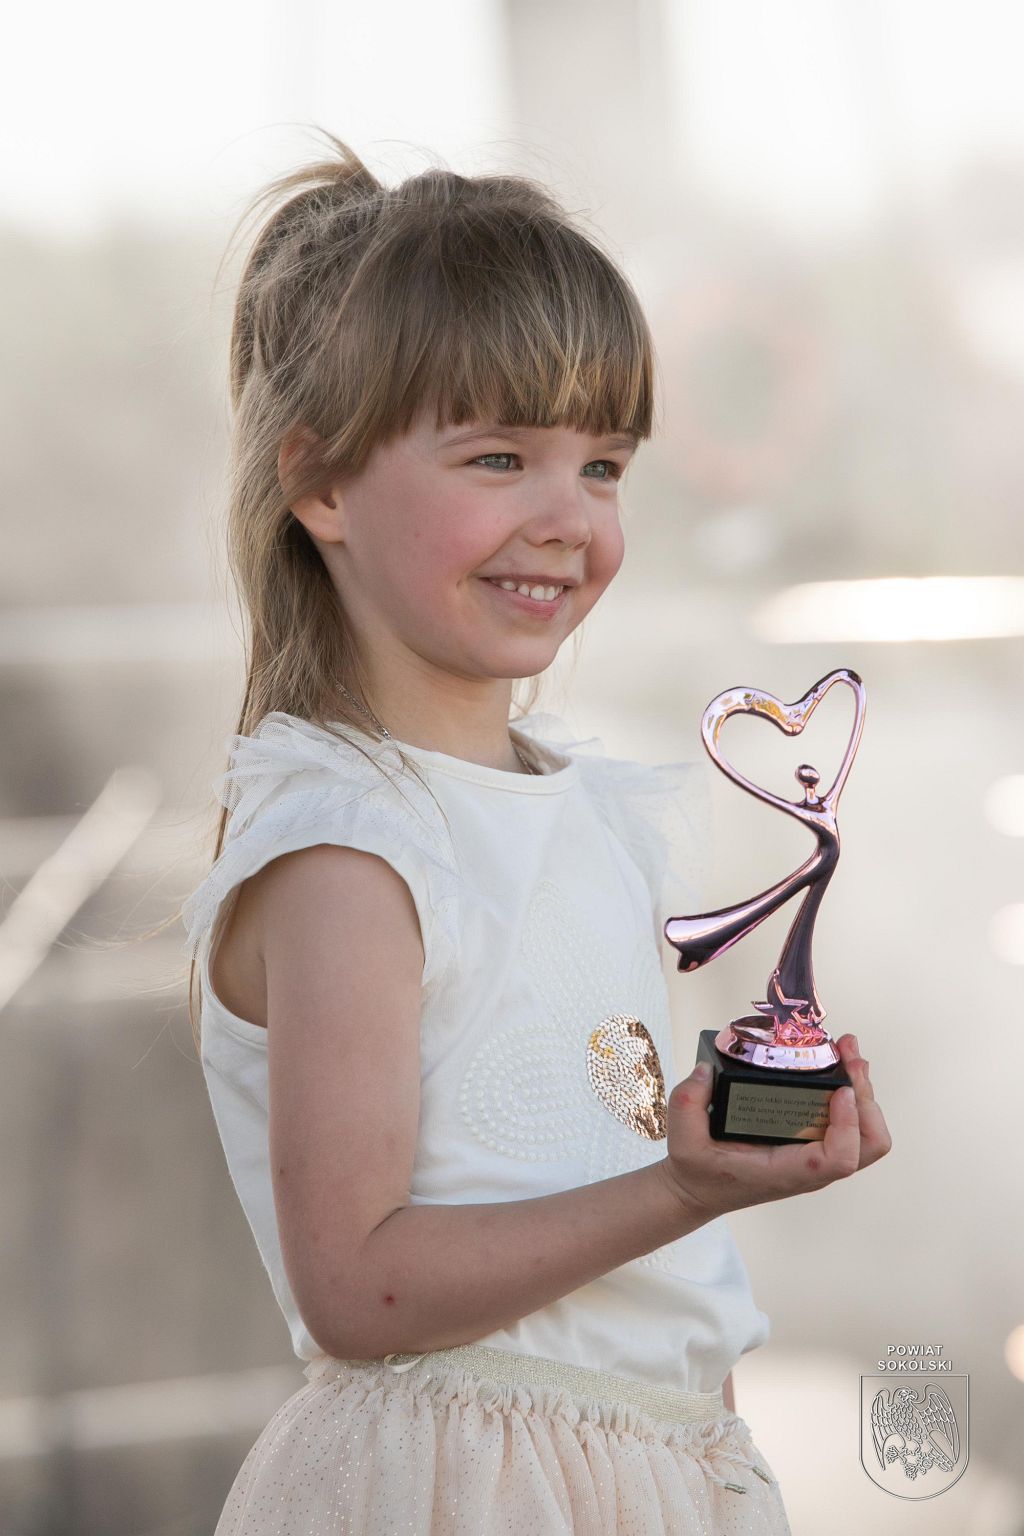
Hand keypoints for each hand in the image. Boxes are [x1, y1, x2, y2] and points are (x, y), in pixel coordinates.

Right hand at [658, 1033, 892, 1223]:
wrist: (699, 1190)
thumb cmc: (697, 1170)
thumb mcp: (682, 1140)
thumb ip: (688, 1102)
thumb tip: (707, 1069)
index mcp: (786, 1171)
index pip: (839, 1159)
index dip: (849, 1125)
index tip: (840, 1089)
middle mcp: (810, 1168)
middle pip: (869, 1145)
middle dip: (868, 1099)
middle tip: (851, 1057)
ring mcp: (816, 1158)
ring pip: (866, 1136)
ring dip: (865, 1093)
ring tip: (849, 1054)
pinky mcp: (812, 1144)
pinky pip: (850, 1126)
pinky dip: (853, 1096)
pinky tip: (837, 1067)